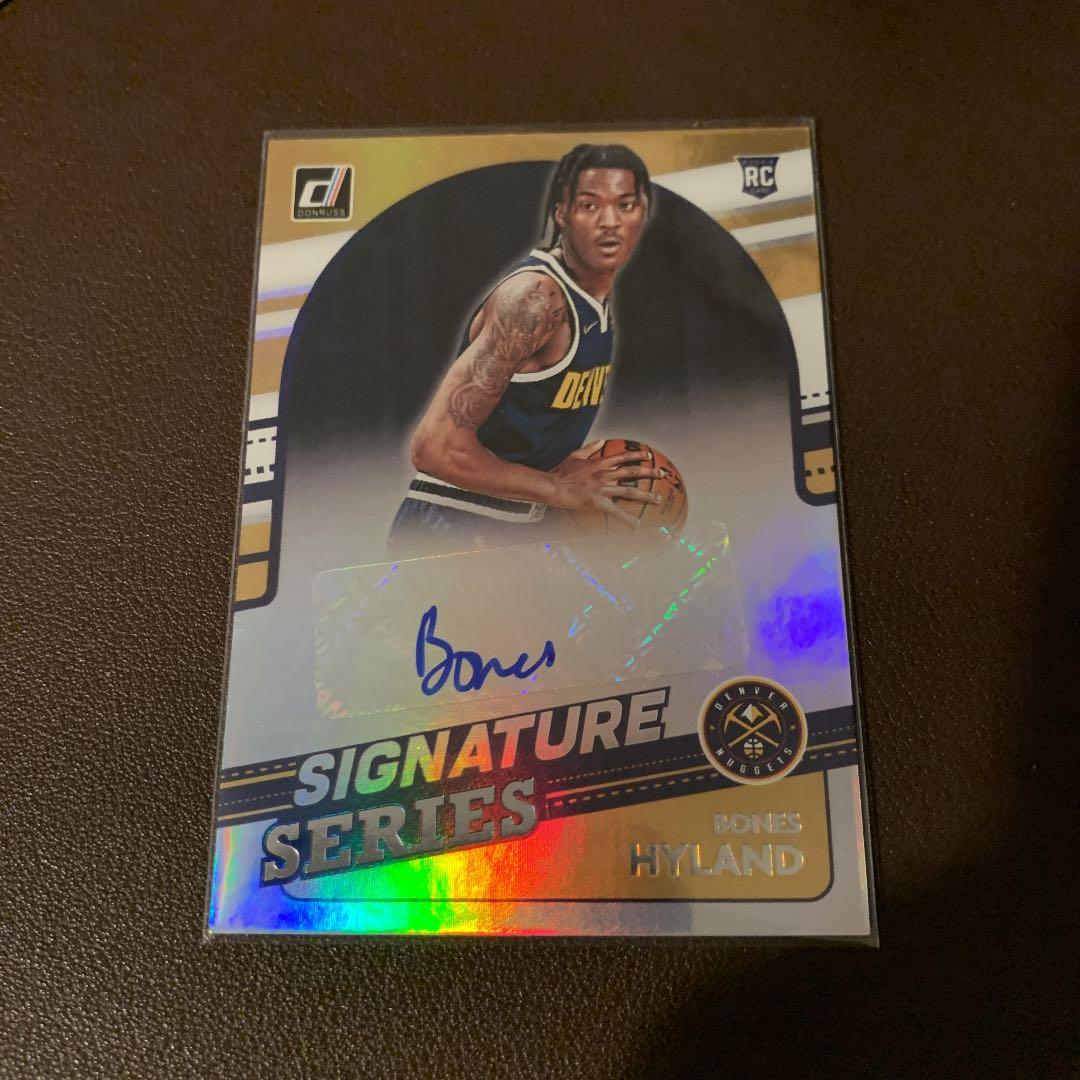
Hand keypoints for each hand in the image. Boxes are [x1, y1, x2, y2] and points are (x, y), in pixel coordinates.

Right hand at [550, 441, 664, 526]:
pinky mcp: (599, 503)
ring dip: (645, 495)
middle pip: (632, 472)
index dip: (637, 456)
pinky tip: (637, 524)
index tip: (648, 455)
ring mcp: (603, 489)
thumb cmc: (562, 471)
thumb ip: (590, 448)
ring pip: (629, 491)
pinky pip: (616, 512)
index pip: (623, 457)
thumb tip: (602, 440)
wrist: (554, 486)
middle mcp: (605, 475)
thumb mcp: (575, 455)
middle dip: (649, 472)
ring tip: (657, 498)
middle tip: (661, 473)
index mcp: (600, 463)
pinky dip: (627, 519)